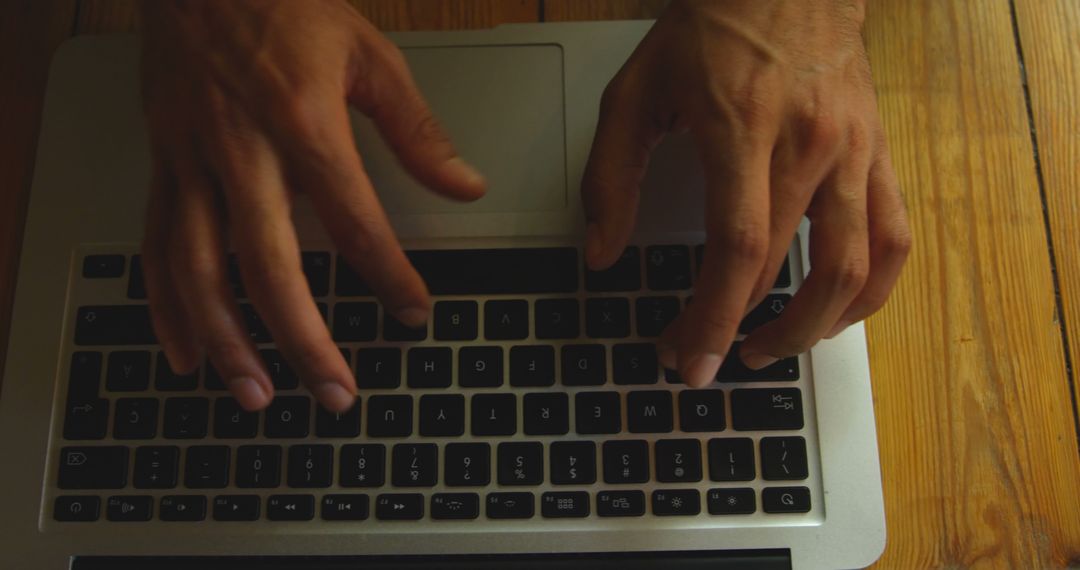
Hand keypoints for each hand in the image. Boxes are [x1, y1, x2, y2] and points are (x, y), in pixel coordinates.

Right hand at [140, 0, 484, 410]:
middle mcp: (242, 150)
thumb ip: (417, 131)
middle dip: (303, 338)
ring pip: (198, 268)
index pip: (355, 221)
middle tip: (334, 391)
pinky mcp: (162, 161)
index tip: (415, 313)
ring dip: (227, 341)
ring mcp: (192, 159)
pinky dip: (166, 304)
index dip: (389, 276)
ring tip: (255, 394)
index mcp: (303, 122)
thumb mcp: (368, 54)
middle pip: (269, 265)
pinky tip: (184, 349)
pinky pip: (154, 244)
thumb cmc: (284, 3)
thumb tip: (465, 185)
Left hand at [582, 0, 910, 386]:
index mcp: (743, 127)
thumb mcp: (635, 91)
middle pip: (783, 268)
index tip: (688, 360)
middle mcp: (810, 144)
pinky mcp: (879, 155)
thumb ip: (611, 176)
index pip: (737, 246)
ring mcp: (854, 152)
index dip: (712, 316)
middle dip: (736, 329)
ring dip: (809, 328)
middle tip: (699, 352)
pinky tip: (833, 316)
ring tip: (766, 349)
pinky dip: (869, 292)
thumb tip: (601, 252)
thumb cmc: (712, 28)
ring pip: (854, 269)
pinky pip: (894, 239)